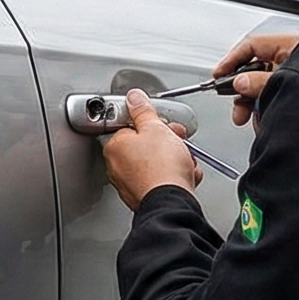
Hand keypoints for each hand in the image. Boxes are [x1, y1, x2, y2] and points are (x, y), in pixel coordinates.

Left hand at [100, 89, 199, 208]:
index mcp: (115, 146)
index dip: (152, 123)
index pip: (131, 126)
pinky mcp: (144, 196)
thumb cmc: (162, 168)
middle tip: (178, 140)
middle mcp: (117, 166)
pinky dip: (173, 176)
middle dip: (165, 141)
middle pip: (144, 145)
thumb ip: (144, 111)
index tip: (164, 124)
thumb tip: (134, 97)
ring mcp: (130, 183)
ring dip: (173, 159)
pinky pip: (160, 180)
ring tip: (184, 161)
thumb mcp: (156, 128)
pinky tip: (183, 175)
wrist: (171, 202)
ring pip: (155, 163)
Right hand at [215, 31, 298, 127]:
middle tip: (237, 109)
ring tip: (255, 121)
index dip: (232, 59)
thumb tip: (240, 83)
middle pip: (256, 71)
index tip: (218, 75)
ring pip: (266, 90)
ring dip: (256, 106)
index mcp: (291, 46)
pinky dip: (269, 111)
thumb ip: (261, 82)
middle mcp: (295, 60)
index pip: (252, 45)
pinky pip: (278, 101)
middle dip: (244, 93)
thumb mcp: (286, 80)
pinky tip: (267, 122)